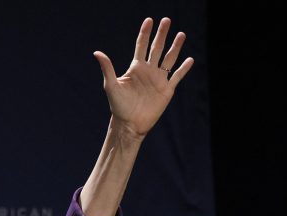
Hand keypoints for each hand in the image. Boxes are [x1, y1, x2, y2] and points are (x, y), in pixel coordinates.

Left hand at [93, 17, 193, 137]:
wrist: (129, 124)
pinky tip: (190, 59)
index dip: (145, 33)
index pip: (141, 46)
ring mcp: (158, 79)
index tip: (149, 20)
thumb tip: (97, 53)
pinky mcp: (167, 90)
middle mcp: (148, 71)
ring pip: (169, 59)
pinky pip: (177, 76)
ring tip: (181, 34)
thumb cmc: (118, 106)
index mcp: (136, 68)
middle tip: (166, 20)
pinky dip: (184, 68)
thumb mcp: (111, 85)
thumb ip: (107, 68)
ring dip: (175, 47)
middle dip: (161, 34)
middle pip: (157, 48)